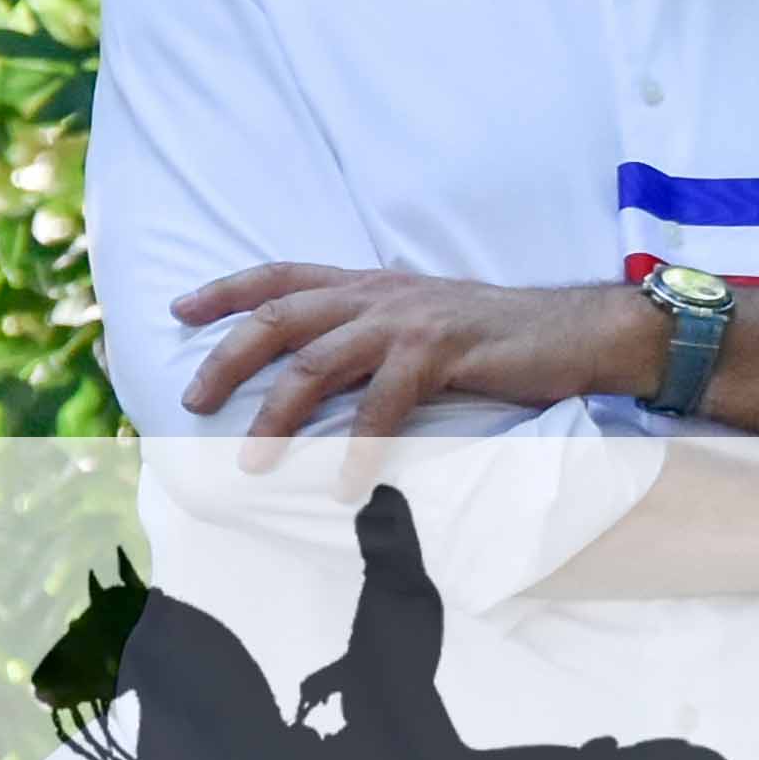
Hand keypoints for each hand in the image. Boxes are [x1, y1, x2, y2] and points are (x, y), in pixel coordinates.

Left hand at [179, 265, 645, 465]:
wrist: (579, 332)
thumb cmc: (501, 339)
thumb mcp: (425, 327)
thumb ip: (373, 339)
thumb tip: (319, 381)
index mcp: (373, 286)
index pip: (284, 276)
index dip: (228, 290)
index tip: (178, 310)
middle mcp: (383, 295)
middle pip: (282, 319)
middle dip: (228, 360)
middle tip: (193, 403)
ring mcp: (411, 321)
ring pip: (318, 361)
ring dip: (277, 414)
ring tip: (250, 460)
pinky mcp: (443, 351)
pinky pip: (385, 401)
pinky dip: (360, 446)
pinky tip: (345, 484)